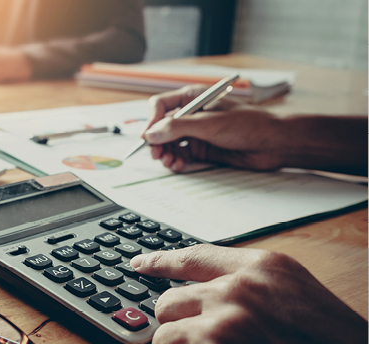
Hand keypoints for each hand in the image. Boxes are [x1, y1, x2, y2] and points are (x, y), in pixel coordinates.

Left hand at [130, 245, 366, 343]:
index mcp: (256, 269)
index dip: (158, 261)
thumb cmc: (327, 337)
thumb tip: (194, 286)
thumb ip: (243, 278)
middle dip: (179, 327)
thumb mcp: (290, 288)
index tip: (138, 264)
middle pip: (166, 305)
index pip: (191, 258)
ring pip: (163, 341)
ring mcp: (222, 332)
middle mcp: (235, 295)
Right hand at [142, 85, 288, 171]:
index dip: (152, 121)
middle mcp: (191, 115)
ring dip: (165, 154)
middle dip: (157, 141)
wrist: (273, 144)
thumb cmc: (249, 125)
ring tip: (170, 163)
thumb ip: (178, 127)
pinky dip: (175, 161)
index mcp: (193, 99)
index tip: (149, 136)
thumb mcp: (210, 124)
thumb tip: (151, 133)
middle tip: (158, 155)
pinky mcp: (201, 149)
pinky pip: (179, 155)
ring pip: (168, 143)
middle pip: (161, 127)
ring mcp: (196, 133)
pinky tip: (178, 166)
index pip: (160, 106)